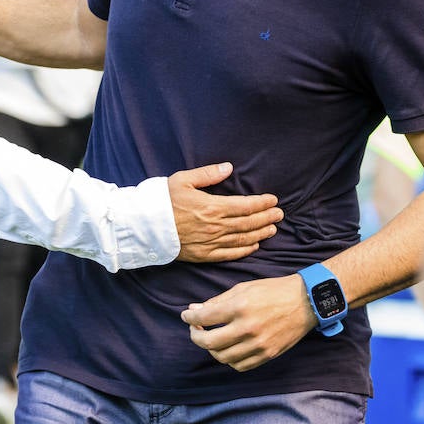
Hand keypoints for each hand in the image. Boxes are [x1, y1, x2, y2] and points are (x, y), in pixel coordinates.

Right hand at [167, 163, 281, 262]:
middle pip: (248, 223)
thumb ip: (208, 174)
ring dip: (260, 234)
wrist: (143, 226)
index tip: (273, 200)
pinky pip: (229, 254)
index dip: (262, 203)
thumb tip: (228, 168)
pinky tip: (254, 246)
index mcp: (212, 206)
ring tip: (272, 229)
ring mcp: (210, 242)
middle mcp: (215, 226)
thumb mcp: (183, 180)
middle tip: (279, 214)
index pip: (246, 205)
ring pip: (242, 239)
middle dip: (266, 218)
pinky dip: (244, 251)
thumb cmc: (161, 200)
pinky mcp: (203, 255)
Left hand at [181, 273, 314, 371]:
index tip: (186, 316)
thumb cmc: (273, 291)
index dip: (189, 318)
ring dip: (211, 349)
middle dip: (195, 336)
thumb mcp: (243, 288)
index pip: (204, 318)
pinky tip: (228, 349)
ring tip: (211, 338)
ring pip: (222, 357)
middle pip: (208, 342)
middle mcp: (247, 328)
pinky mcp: (267, 355)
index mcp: (239, 307)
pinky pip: (240, 365)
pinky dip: (229, 359)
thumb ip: (217, 301)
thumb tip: (194, 310)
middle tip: (195, 330)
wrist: (305, 302)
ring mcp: (258, 344)